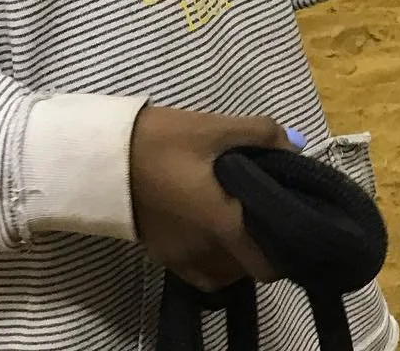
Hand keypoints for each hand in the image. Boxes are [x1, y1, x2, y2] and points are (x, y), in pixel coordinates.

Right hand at [130, 104, 292, 291]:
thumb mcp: (214, 127)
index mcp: (223, 225)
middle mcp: (204, 252)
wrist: (105, 155)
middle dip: (260, 246)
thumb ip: (260, 134)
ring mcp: (180, 258)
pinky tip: (211, 230)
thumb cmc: (163, 141)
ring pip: (223, 273)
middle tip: (263, 209)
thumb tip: (294, 146)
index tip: (289, 221)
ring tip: (238, 218)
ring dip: (236, 255)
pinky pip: (199, 271)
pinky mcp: (161, 255)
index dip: (286, 250)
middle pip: (247, 269)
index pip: (267, 265)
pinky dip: (213, 259)